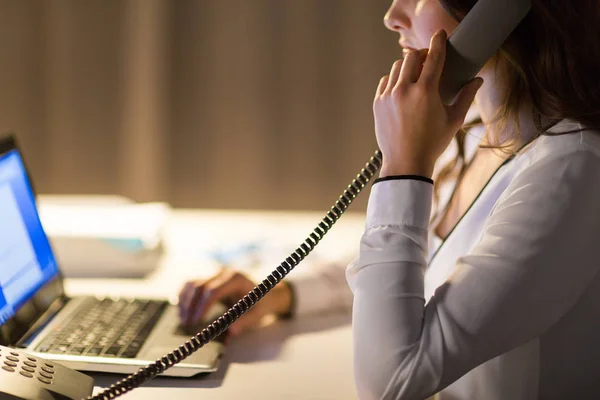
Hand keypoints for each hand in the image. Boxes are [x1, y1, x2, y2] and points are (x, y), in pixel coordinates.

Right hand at [178, 269, 292, 335]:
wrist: (265, 292)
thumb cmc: (261, 303)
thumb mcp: (258, 313)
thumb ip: (245, 321)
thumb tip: (231, 331)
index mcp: (236, 278)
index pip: (213, 290)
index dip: (202, 306)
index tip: (196, 321)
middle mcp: (223, 272)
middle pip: (199, 286)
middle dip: (190, 306)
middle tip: (186, 324)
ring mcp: (215, 273)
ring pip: (192, 284)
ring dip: (185, 301)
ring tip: (183, 319)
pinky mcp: (209, 278)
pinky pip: (191, 284)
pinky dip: (184, 296)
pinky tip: (182, 310)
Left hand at [373, 29, 482, 177]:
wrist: (406, 163)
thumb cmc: (432, 143)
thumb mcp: (453, 120)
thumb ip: (466, 97)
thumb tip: (478, 80)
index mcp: (425, 93)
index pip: (433, 58)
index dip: (438, 42)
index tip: (440, 35)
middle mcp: (404, 91)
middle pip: (411, 57)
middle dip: (422, 54)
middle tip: (429, 60)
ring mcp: (388, 97)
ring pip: (397, 67)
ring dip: (408, 65)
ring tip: (416, 74)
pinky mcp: (378, 104)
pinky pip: (385, 81)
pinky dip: (395, 79)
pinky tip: (403, 86)